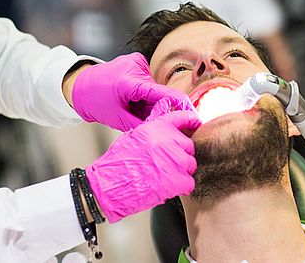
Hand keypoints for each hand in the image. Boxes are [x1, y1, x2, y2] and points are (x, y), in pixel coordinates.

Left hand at [71, 53, 192, 130]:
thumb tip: (163, 127)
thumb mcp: (118, 118)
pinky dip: (143, 91)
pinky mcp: (136, 59)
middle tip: (144, 117)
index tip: (193, 113)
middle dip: (156, 107)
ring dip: (149, 99)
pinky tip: (130, 95)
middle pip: (158, 92)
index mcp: (130, 82)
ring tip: (131, 105)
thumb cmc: (95, 102)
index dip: (180, 104)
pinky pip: (147, 80)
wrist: (79, 85)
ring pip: (153, 87)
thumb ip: (143, 123)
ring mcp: (136, 61)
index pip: (163, 93)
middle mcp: (136, 67)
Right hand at [85, 107, 200, 222]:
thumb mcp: (132, 137)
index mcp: (156, 128)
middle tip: (166, 164)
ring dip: (181, 172)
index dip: (191, 120)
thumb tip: (164, 133)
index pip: (181, 117)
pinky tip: (167, 188)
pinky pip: (189, 182)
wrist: (108, 185)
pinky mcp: (177, 180)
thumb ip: (152, 133)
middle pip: (188, 145)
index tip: (196, 121)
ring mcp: (174, 160)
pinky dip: (181, 187)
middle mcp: (168, 141)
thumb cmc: (116, 165)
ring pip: (190, 164)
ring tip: (162, 177)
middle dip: (180, 155)